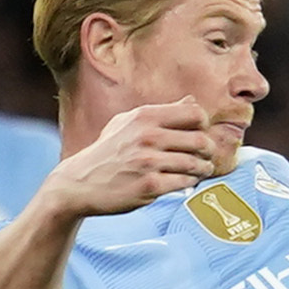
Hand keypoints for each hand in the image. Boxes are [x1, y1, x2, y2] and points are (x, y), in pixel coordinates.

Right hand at [42, 100, 216, 218]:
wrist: (79, 182)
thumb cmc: (108, 151)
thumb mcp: (128, 123)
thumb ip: (163, 112)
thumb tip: (193, 101)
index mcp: (145, 116)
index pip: (195, 114)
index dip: (204, 125)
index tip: (200, 134)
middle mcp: (147, 137)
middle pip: (201, 141)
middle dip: (208, 151)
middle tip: (206, 157)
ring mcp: (148, 162)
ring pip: (195, 164)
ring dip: (202, 169)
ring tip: (199, 170)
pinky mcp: (149, 186)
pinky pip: (184, 183)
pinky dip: (189, 184)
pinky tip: (185, 182)